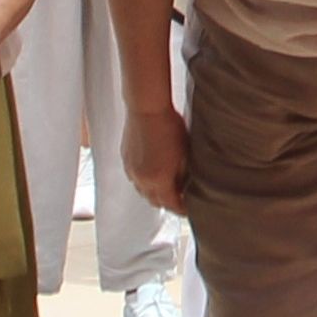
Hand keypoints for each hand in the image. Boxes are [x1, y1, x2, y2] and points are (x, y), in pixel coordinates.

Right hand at [123, 99, 189, 214]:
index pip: (172, 206)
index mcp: (159, 181)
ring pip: (143, 191)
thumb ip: (185, 175)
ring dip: (155, 192)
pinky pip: (135, 178)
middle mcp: (142, 180)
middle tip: (181, 199)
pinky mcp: (125, 159)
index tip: (190, 208)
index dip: (183, 209)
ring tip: (167, 186)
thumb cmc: (169, 125)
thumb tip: (187, 186)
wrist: (147, 107)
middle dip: (168, 203)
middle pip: (156, 202)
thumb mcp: (185, 154)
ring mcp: (131, 170)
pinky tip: (153, 172)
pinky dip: (145, 181)